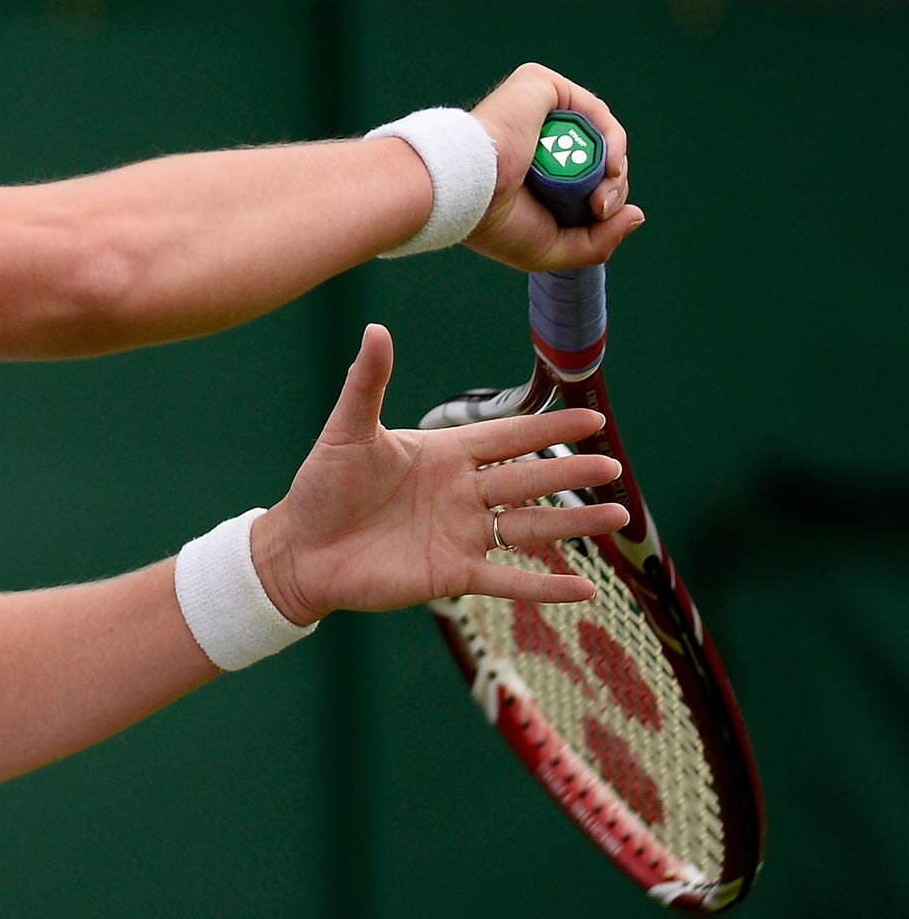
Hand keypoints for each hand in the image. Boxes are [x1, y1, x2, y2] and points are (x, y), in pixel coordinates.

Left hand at [251, 324, 622, 624]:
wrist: (299, 550)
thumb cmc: (320, 488)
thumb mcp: (346, 431)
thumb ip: (367, 383)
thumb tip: (376, 328)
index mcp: (444, 455)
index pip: (508, 437)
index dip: (548, 427)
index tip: (593, 415)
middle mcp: (461, 494)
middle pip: (528, 479)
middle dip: (571, 473)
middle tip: (613, 466)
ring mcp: (460, 534)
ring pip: (529, 526)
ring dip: (573, 523)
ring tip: (618, 517)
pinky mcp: (452, 574)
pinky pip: (508, 579)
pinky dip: (546, 584)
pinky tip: (586, 590)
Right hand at [465, 62, 645, 270]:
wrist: (467, 190)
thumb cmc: (494, 222)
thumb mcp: (551, 248)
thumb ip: (596, 242)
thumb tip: (637, 215)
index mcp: (528, 168)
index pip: (582, 178)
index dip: (602, 199)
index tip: (599, 217)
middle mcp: (532, 135)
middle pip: (596, 157)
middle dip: (613, 187)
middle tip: (601, 209)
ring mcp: (538, 109)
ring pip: (599, 137)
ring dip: (615, 169)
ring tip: (601, 194)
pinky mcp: (542, 87)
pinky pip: (594, 111)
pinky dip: (612, 139)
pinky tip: (609, 164)